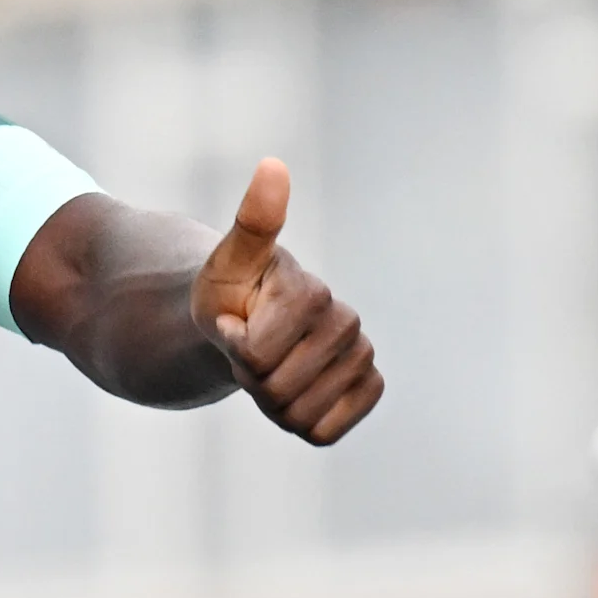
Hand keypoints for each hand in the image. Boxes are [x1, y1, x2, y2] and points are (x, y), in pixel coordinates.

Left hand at [190, 159, 381, 445]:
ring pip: (299, 417)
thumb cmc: (231, 292)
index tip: (235, 326)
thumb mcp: (227, 261)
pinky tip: (298, 390)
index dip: (234, 352)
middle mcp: (348, 324)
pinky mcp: (369, 388)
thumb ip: (252, 222)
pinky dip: (302, 422)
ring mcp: (362, 357)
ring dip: (272, 404)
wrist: (247, 321)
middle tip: (251, 351)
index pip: (257, 358)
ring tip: (272, 367)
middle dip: (252, 380)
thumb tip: (273, 165)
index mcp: (313, 294)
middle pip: (279, 392)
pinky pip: (325, 432)